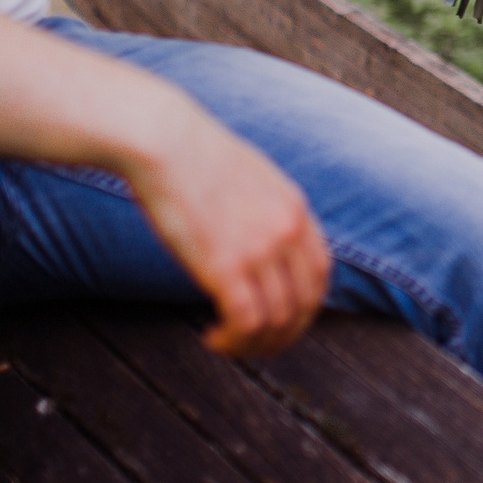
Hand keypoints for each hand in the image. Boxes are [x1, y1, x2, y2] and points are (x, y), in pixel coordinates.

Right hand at [118, 103, 331, 357]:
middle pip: (305, 304)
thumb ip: (264, 208)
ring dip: (253, 343)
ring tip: (227, 343)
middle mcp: (287, 231)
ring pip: (277, 321)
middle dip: (283, 335)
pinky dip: (234, 341)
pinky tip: (213, 337)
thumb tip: (255, 234)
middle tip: (255, 345)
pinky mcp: (226, 266)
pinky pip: (246, 322)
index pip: (319, 273)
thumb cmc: (192, 154)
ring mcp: (260, 249)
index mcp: (295, 208)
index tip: (278, 317)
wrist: (163, 138)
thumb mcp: (248, 176)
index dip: (303, 305)